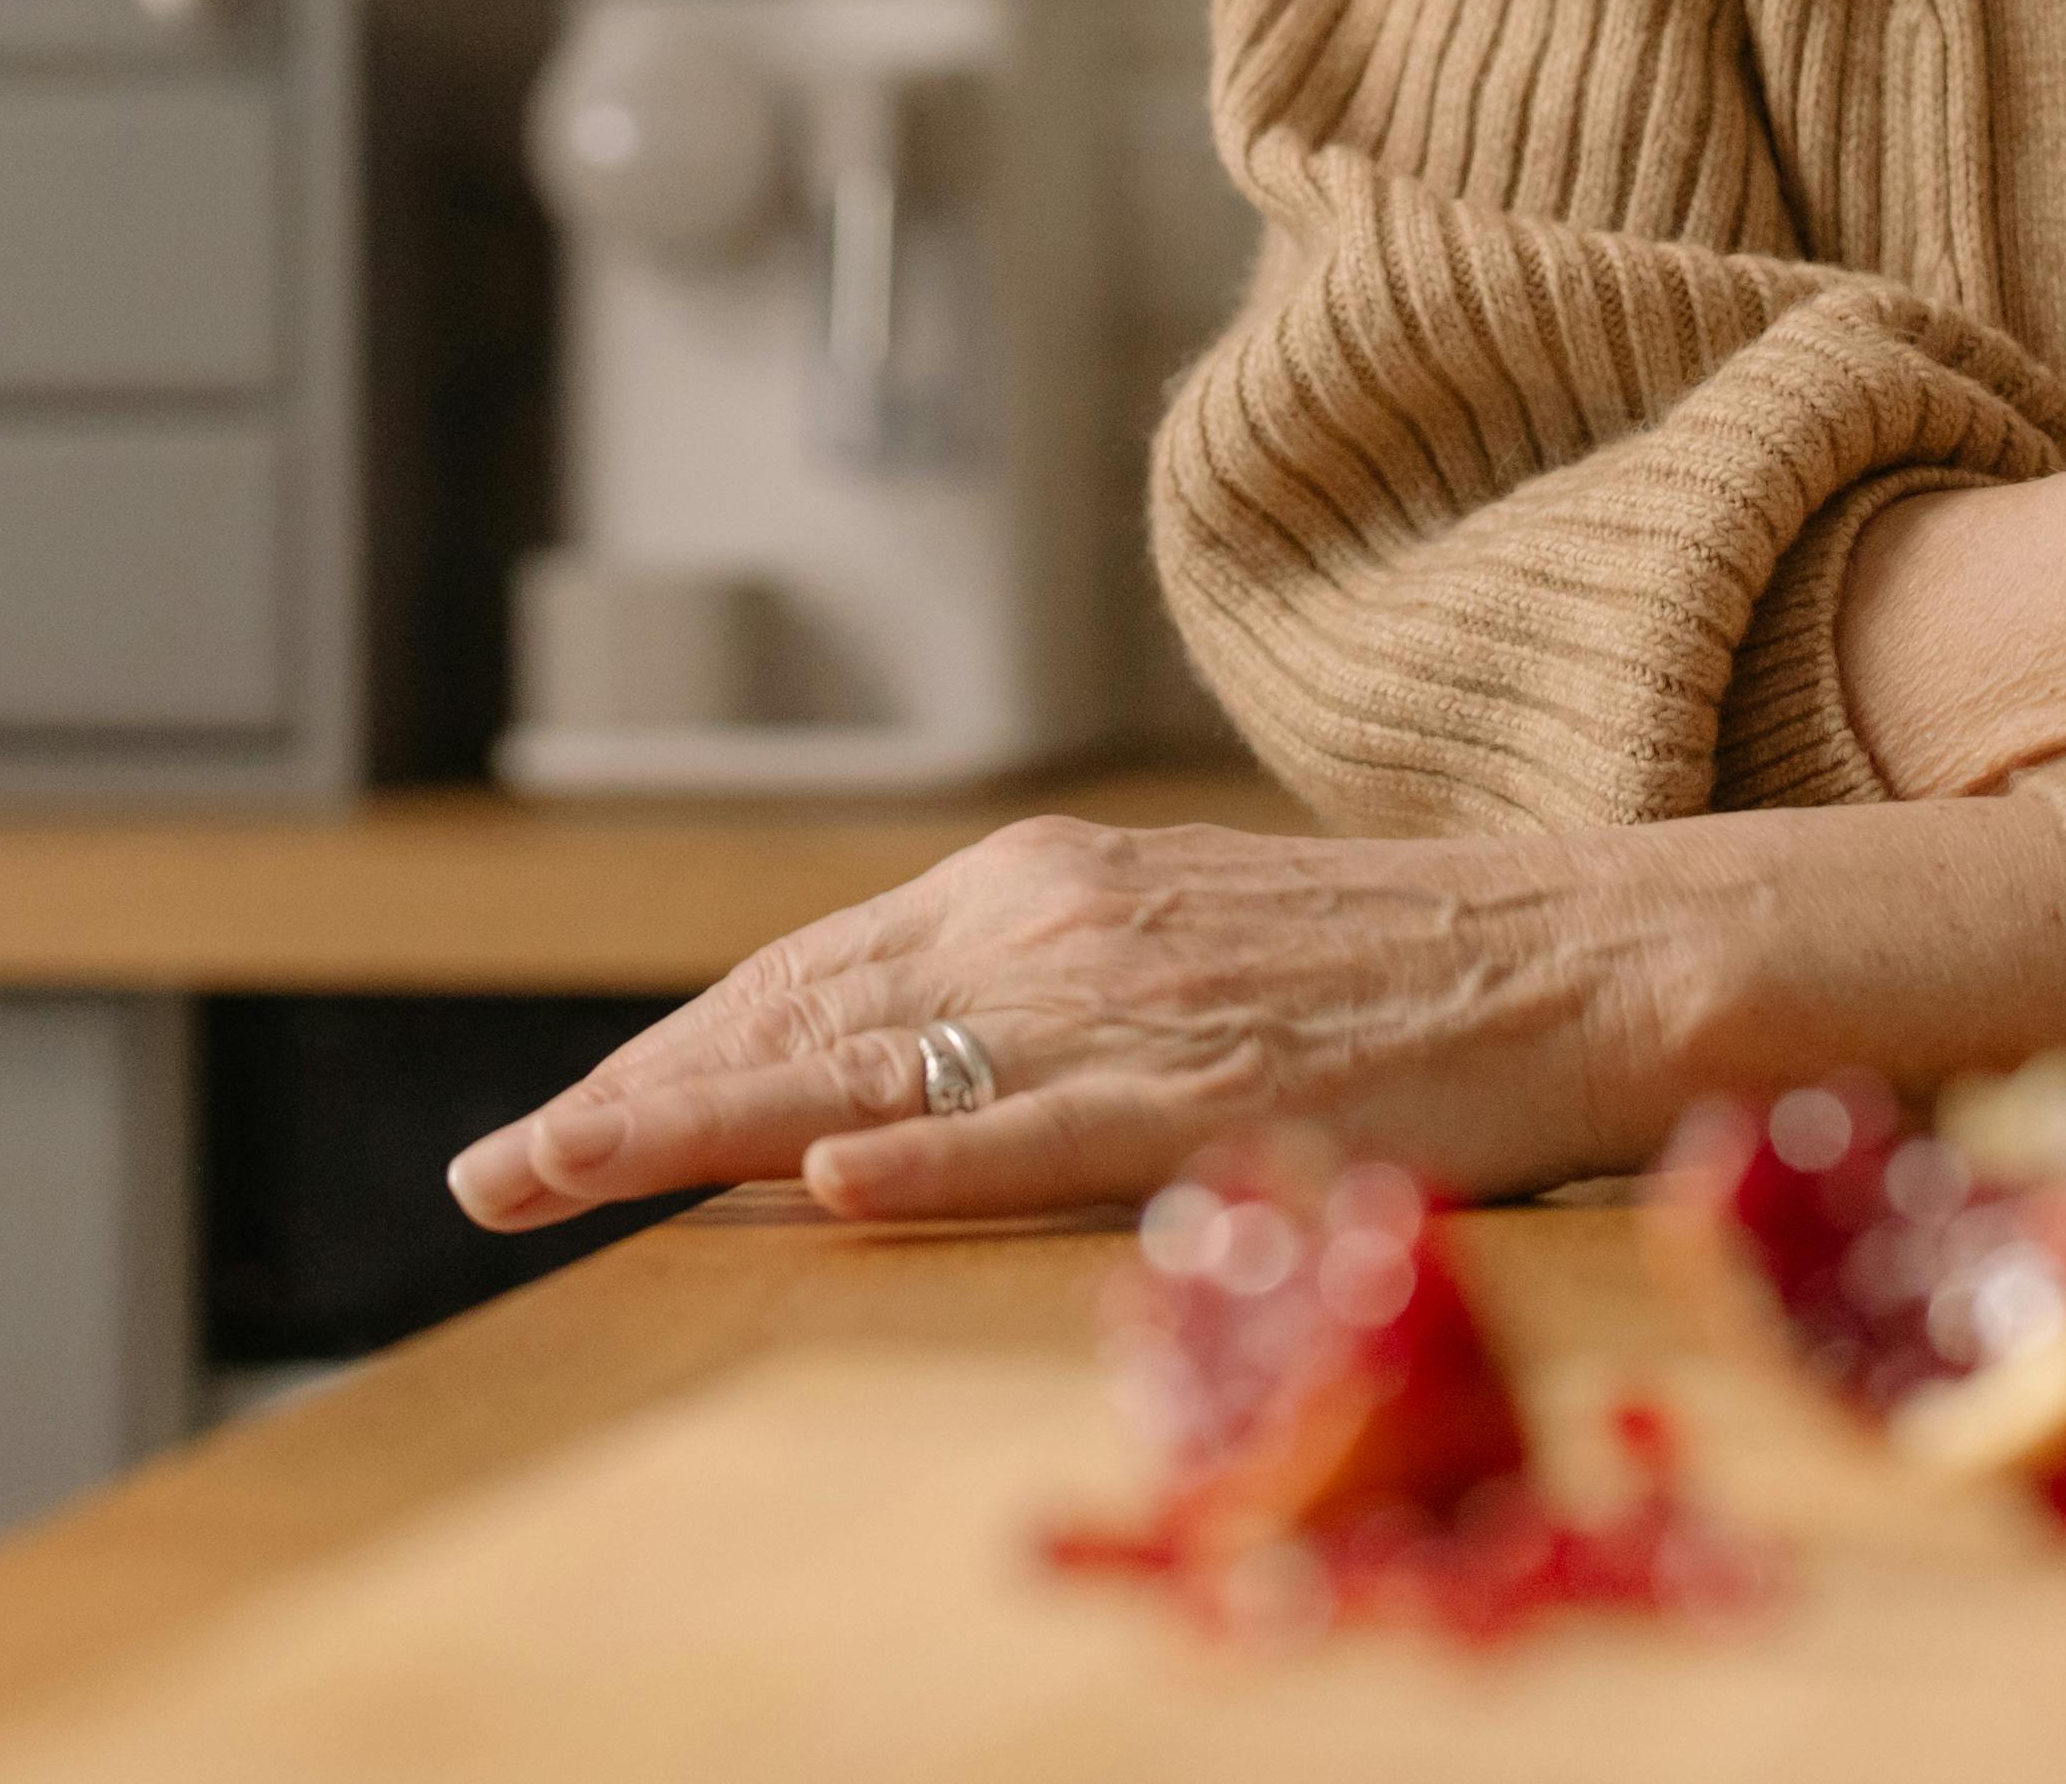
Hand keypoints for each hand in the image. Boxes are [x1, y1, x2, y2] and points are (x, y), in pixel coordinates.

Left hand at [443, 815, 1705, 1232]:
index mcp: (1038, 885)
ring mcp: (1121, 1009)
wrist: (1576, 950)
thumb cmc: (1383, 975)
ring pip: (867, 1070)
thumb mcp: (1168, 947)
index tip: (556, 1121)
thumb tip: (878, 1092)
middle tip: (490, 1176)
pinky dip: (925, 1153)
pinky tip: (826, 1180)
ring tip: (565, 1171)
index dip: (667, 1050)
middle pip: (791, 1020)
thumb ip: (1026, 1004)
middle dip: (628, 1100)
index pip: (803, 976)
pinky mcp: (1206, 1094)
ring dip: (699, 1123)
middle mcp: (1048, 924)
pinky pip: (1037, 1131)